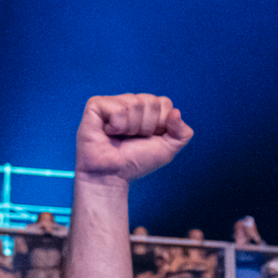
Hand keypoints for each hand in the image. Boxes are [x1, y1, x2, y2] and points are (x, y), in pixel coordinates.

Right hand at [75, 94, 193, 184]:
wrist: (112, 175)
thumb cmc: (135, 162)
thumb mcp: (167, 150)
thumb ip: (182, 133)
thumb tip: (176, 112)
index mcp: (147, 109)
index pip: (165, 103)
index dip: (161, 125)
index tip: (149, 138)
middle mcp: (130, 102)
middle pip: (152, 101)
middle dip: (147, 127)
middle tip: (133, 138)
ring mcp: (113, 102)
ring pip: (135, 104)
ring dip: (131, 128)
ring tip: (120, 137)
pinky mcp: (96, 104)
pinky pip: (118, 109)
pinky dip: (117, 126)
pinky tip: (109, 133)